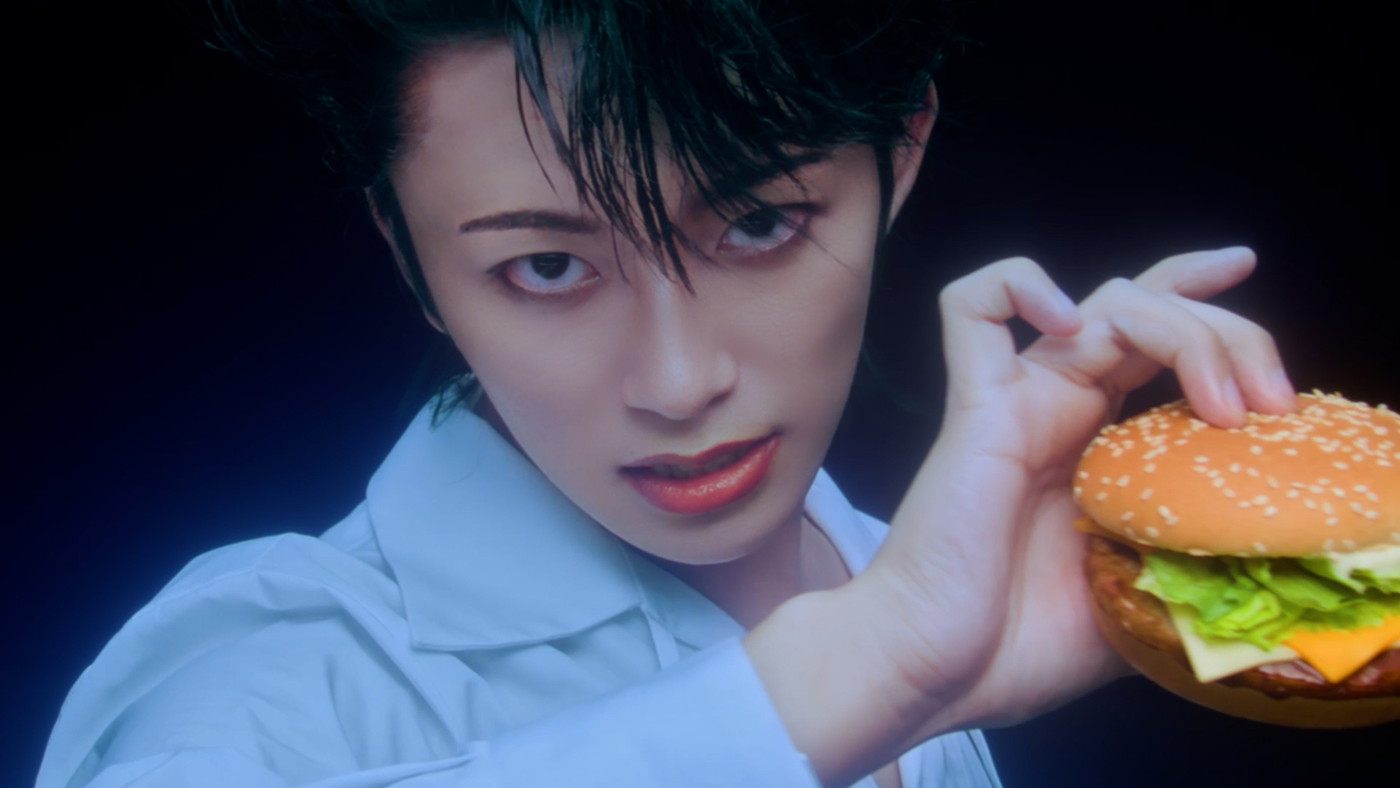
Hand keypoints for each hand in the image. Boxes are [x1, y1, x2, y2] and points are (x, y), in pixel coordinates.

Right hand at [867, 247, 1296, 736]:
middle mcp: (1064, 410)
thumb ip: (1190, 563)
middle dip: (1231, 332)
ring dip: (1183, 328)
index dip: (1223, 326)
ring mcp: (1021, 401)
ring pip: (1106, 300)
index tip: (1279, 368)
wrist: (935, 669)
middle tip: (1270, 400)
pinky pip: (973, 308)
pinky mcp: (977, 404)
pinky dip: (1021, 285)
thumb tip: (1261, 552)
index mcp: (1100, 450)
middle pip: (1154, 311)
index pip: (1164, 347)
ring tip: (1216, 399)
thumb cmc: (1015, 647)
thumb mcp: (1140, 603)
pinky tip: (1070, 320)